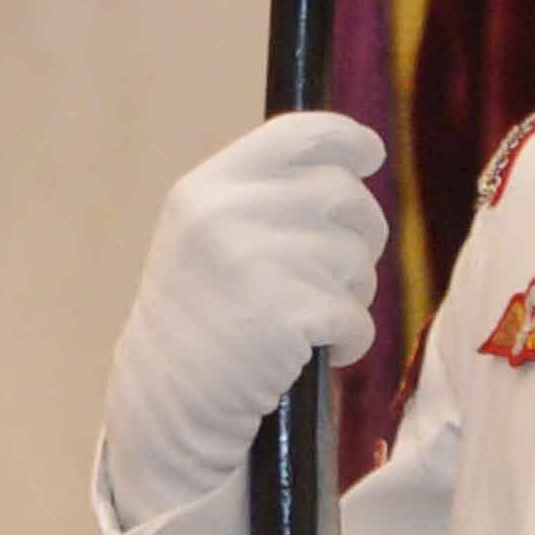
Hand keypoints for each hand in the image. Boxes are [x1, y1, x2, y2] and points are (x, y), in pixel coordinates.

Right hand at [94, 111, 390, 533]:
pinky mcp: (284, 314)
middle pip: (345, 196)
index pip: (302, 134)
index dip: (349, 142)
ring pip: (358, 259)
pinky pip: (357, 316)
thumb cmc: (200, 318)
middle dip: (358, 236)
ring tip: (307, 321)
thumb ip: (264, 195)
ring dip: (351, 295)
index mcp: (207, 187)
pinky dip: (350, 340)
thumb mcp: (207, 235)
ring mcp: (254, 262)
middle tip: (331, 275)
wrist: (165, 401)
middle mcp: (226, 213)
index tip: (369, 157)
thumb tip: (355, 163)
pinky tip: (315, 352)